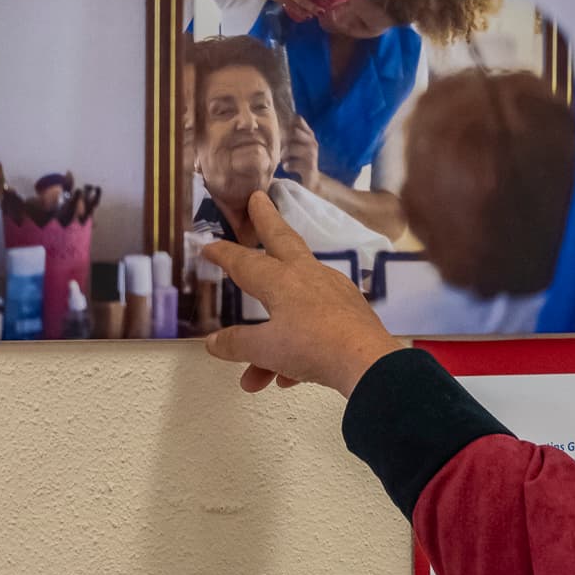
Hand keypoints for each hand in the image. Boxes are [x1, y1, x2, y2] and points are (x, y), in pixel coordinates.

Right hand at [200, 191, 402, 396]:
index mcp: (281, 279)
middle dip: (266, 219)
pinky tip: (288, 377)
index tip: (208, 246)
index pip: (244, 261)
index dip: (224, 254)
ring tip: (256, 374)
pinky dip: (298, 348)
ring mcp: (332, 291)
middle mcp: (307, 276)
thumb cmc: (313, 347)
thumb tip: (213, 342)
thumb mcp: (266, 348)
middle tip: (259, 198)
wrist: (366, 363)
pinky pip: (315, 326)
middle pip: (282, 240)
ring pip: (293, 305)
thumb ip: (237, 344)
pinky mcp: (350, 311)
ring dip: (272, 335)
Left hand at [280, 118, 325, 194]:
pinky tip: (288, 168)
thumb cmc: (299, 160)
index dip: (287, 124)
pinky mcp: (309, 168)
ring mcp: (312, 155)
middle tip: (281, 149)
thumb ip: (290, 134)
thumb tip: (274, 120)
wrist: (312, 180)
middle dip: (283, 141)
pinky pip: (291, 164)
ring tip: (284, 159)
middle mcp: (312, 142)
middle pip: (292, 132)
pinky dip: (287, 166)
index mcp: (309, 134)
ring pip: (290, 148)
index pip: (297, 119)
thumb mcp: (296, 145)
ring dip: (283, 155)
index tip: (282, 133)